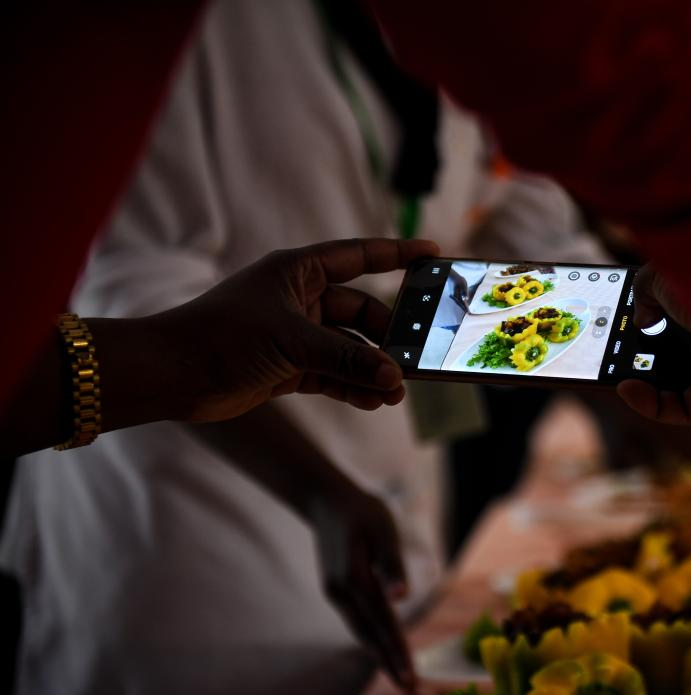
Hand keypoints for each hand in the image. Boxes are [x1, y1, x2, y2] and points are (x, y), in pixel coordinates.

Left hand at [153, 238, 437, 422]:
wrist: (169, 374)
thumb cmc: (222, 337)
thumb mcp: (293, 343)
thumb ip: (347, 360)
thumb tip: (394, 377)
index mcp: (299, 271)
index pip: (360, 256)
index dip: (397, 254)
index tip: (433, 254)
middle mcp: (300, 298)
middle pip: (360, 312)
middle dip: (386, 338)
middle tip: (412, 361)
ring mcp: (295, 333)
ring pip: (348, 348)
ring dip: (371, 369)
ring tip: (395, 392)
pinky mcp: (288, 366)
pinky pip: (332, 373)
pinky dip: (351, 386)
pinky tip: (373, 401)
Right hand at [308, 473, 414, 691]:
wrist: (326, 501)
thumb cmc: (361, 510)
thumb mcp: (383, 527)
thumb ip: (392, 563)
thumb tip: (401, 598)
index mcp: (355, 577)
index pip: (382, 622)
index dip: (397, 651)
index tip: (410, 677)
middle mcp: (341, 591)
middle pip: (369, 634)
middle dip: (390, 662)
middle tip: (409, 688)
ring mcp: (335, 592)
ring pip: (360, 630)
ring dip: (380, 653)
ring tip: (400, 675)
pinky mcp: (336, 589)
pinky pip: (356, 620)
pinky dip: (370, 637)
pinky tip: (382, 647)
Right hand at [617, 266, 690, 424]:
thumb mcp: (665, 279)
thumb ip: (645, 295)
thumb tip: (641, 320)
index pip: (682, 320)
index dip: (651, 326)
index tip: (623, 325)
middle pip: (679, 357)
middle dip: (642, 359)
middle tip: (611, 355)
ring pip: (680, 387)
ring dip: (645, 384)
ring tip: (614, 373)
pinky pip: (685, 411)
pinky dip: (653, 405)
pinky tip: (627, 389)